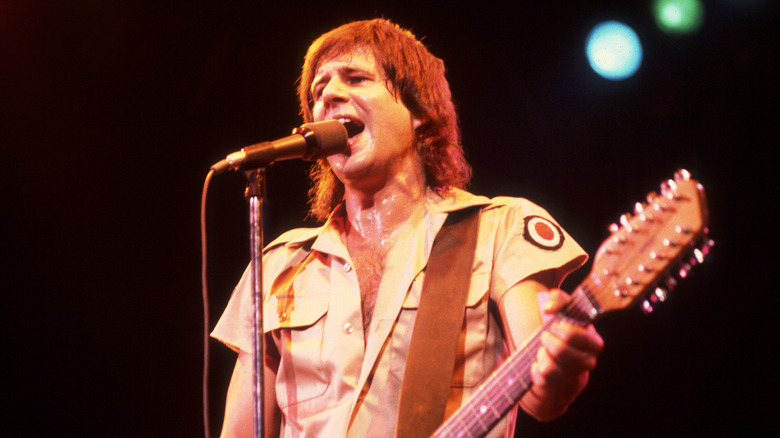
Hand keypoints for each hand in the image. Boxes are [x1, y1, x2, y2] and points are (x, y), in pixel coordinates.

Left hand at [523, 289, 603, 420]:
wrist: (550, 361)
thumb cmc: (558, 335)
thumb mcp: (561, 311)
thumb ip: (558, 298)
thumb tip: (549, 308)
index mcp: (593, 343)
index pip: (580, 336)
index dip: (564, 329)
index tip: (556, 325)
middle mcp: (587, 362)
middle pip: (562, 350)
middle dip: (548, 340)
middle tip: (545, 336)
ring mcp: (572, 377)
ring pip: (551, 366)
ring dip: (542, 354)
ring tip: (543, 351)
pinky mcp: (557, 387)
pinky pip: (541, 376)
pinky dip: (535, 367)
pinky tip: (539, 364)